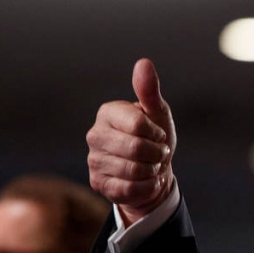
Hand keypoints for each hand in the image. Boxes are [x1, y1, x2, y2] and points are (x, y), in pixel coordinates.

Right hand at [86, 58, 176, 223]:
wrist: (153, 171)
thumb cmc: (154, 138)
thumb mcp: (157, 113)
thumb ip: (149, 90)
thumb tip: (143, 63)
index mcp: (108, 113)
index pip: (138, 124)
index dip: (157, 134)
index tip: (159, 136)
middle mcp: (95, 135)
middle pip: (136, 149)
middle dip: (157, 154)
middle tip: (159, 154)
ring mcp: (94, 161)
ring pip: (134, 171)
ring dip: (153, 171)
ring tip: (152, 166)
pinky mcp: (99, 184)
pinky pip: (130, 189)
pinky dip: (148, 187)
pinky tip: (147, 180)